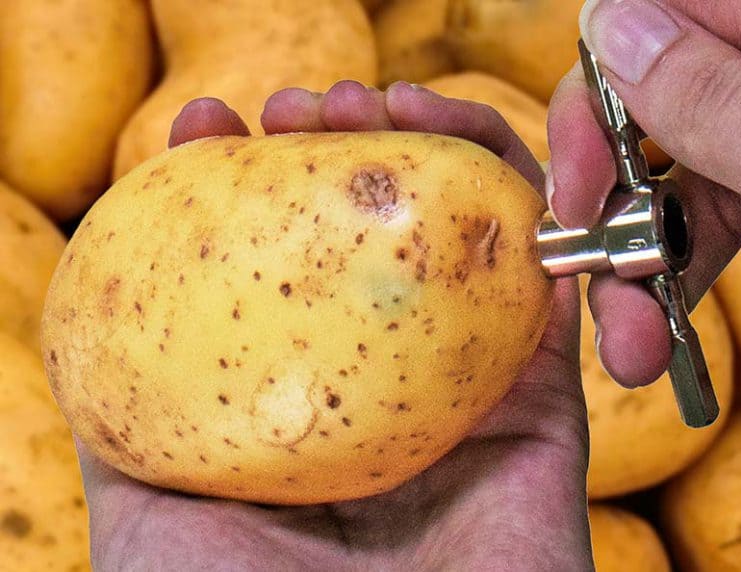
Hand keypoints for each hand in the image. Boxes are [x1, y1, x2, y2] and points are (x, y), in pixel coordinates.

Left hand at [83, 82, 591, 569]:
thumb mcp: (150, 515)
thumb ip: (131, 417)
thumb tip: (101, 292)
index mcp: (314, 409)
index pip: (289, 269)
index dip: (256, 180)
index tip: (219, 122)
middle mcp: (396, 392)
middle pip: (390, 240)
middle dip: (358, 145)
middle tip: (316, 103)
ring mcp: (472, 394)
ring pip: (477, 242)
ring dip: (445, 151)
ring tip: (387, 103)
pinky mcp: (548, 408)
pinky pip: (551, 293)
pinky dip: (530, 212)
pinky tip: (478, 157)